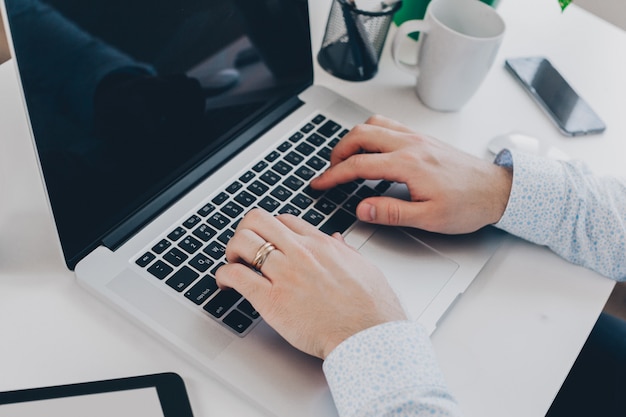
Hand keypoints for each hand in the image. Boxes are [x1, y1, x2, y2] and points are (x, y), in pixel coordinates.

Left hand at [215, 209, 406, 358]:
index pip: (284, 220)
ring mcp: (284, 274)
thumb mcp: (364, 268)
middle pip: (258, 221)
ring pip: (243, 242)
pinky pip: (236, 275)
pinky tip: (225, 283)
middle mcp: (300, 253)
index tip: (267, 240)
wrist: (367, 336)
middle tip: (244, 247)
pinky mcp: (271, 299)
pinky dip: (223, 275)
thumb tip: (337, 241)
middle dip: (245, 230)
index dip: (270, 228)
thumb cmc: (371, 309)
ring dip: (232, 250)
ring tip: (233, 263)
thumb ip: (346, 251)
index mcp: (321, 245)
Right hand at [310, 115, 512, 233]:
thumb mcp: (429, 218)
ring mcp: (417, 138)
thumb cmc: (469, 204)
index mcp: (408, 164)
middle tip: (330, 170)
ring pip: (374, 124)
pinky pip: (390, 124)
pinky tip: (372, 148)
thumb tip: (362, 208)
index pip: (358, 165)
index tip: (319, 183)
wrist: (498, 190)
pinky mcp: (424, 138)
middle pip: (361, 135)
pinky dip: (372, 132)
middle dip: (338, 151)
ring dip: (354, 138)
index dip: (333, 175)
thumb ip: (391, 212)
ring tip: (346, 157)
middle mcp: (411, 145)